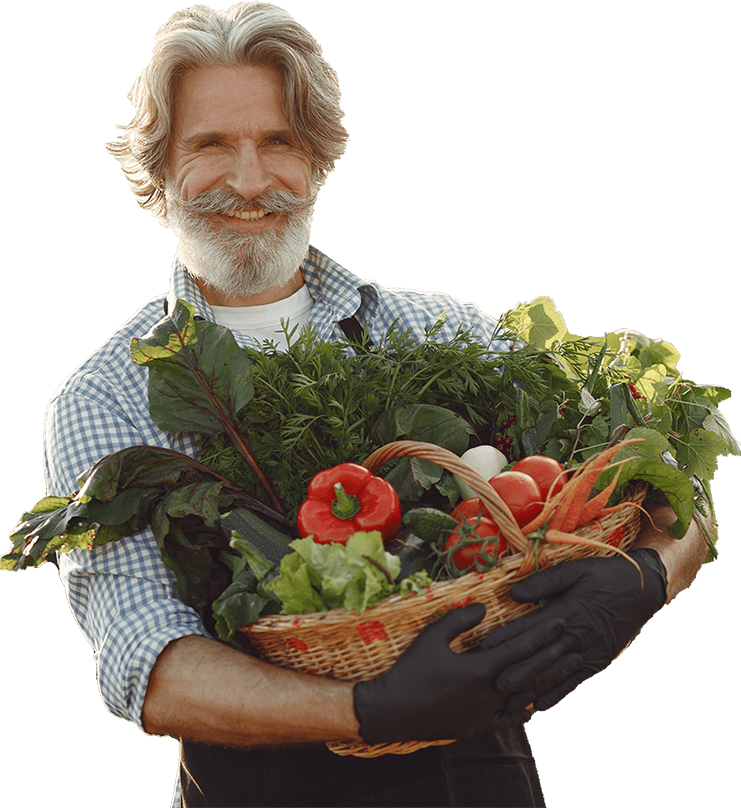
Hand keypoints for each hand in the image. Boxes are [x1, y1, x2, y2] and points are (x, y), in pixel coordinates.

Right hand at [352, 603, 577, 743]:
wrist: (394, 710)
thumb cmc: (411, 669)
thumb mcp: (432, 636)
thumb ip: (460, 620)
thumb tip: (484, 607)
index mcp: (480, 669)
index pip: (520, 649)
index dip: (542, 634)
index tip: (560, 621)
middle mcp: (488, 693)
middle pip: (530, 673)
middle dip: (553, 656)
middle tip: (572, 642)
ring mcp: (484, 714)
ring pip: (524, 699)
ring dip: (543, 684)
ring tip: (561, 671)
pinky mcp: (476, 728)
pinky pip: (507, 721)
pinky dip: (521, 712)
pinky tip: (529, 706)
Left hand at [497, 549, 666, 710]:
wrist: (642, 590)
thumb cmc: (604, 575)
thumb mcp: (574, 570)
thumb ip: (543, 582)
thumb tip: (514, 594)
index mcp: (568, 611)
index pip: (530, 628)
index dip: (506, 638)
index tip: (485, 648)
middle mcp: (576, 636)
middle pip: (539, 657)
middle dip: (515, 671)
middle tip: (491, 684)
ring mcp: (588, 652)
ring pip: (554, 674)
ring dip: (530, 689)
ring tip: (509, 702)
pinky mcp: (597, 662)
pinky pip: (574, 682)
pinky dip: (556, 694)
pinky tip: (539, 705)